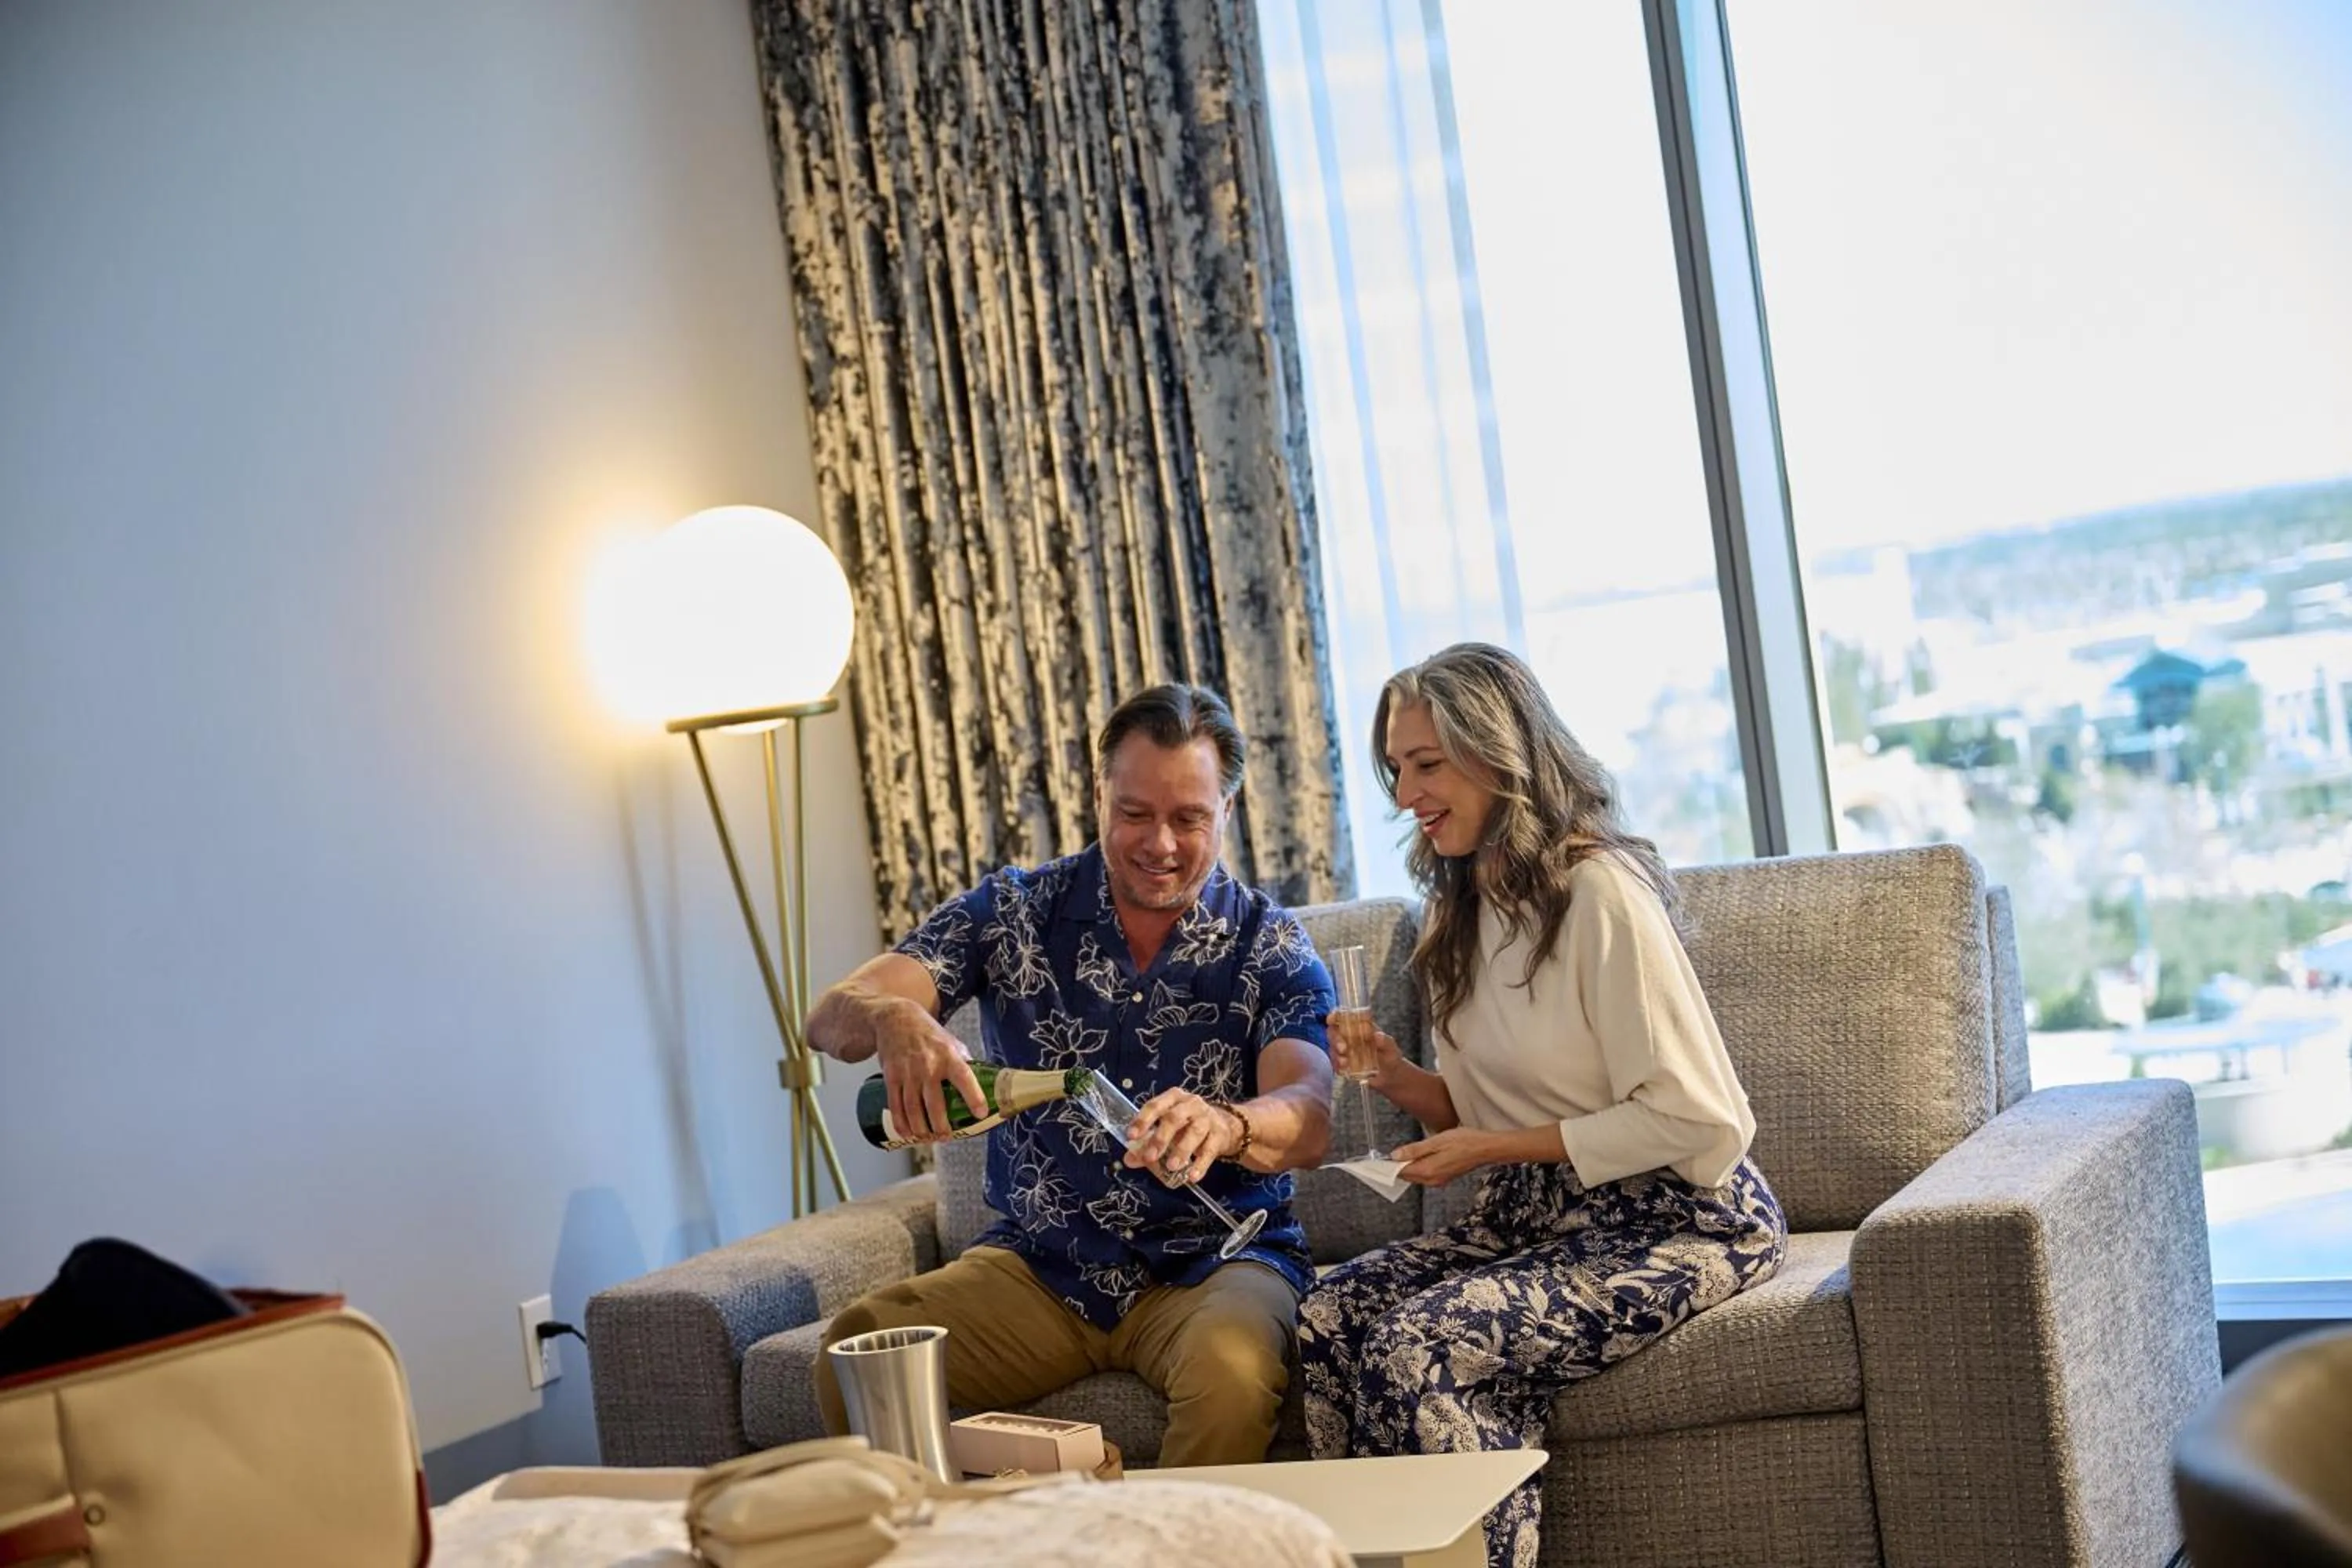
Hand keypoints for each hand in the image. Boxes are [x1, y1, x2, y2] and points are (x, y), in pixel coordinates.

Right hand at [871, 998, 985, 1143]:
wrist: (895, 1019)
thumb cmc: (927, 1033)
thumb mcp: (951, 1042)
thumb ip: (964, 1062)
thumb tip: (982, 1082)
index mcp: (948, 1056)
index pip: (964, 1078)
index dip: (973, 1097)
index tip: (980, 1114)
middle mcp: (928, 1066)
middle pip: (935, 1104)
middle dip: (940, 1127)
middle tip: (945, 1137)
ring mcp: (908, 1073)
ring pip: (913, 1110)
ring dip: (921, 1130)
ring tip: (928, 1139)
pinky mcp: (891, 1077)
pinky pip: (896, 1106)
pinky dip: (901, 1124)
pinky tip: (907, 1134)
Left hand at [1126, 1088, 1241, 1185]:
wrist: (1224, 1126)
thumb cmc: (1188, 1125)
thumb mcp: (1167, 1129)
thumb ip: (1146, 1143)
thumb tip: (1129, 1159)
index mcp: (1173, 1098)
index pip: (1155, 1105)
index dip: (1143, 1121)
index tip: (1132, 1136)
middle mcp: (1191, 1104)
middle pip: (1174, 1118)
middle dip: (1160, 1138)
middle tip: (1150, 1157)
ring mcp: (1207, 1118)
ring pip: (1194, 1132)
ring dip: (1181, 1150)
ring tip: (1171, 1166)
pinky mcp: (1220, 1134)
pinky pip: (1210, 1150)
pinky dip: (1200, 1165)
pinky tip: (1192, 1176)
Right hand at [1328, 1012, 1402, 1086]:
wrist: (1391, 1076)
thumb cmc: (1391, 1056)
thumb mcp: (1391, 1048)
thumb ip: (1386, 1041)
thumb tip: (1378, 1035)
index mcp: (1360, 1027)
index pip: (1344, 1016)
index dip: (1336, 1015)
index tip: (1332, 1019)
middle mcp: (1350, 1036)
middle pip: (1333, 1032)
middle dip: (1335, 1039)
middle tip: (1343, 1049)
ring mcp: (1345, 1050)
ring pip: (1332, 1047)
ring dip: (1336, 1054)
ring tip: (1345, 1063)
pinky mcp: (1344, 1063)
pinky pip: (1335, 1063)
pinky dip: (1337, 1065)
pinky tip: (1344, 1069)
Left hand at [1391, 1127, 1492, 1185]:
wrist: (1485, 1148)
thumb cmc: (1463, 1141)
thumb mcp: (1436, 1141)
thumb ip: (1414, 1150)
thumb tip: (1395, 1156)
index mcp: (1428, 1171)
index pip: (1401, 1172)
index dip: (1388, 1167)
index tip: (1377, 1160)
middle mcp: (1432, 1180)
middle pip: (1407, 1176)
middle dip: (1396, 1167)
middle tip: (1385, 1156)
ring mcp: (1439, 1180)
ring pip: (1416, 1176)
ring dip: (1407, 1167)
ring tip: (1399, 1155)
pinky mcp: (1444, 1177)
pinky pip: (1425, 1174)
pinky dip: (1417, 1167)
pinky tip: (1417, 1157)